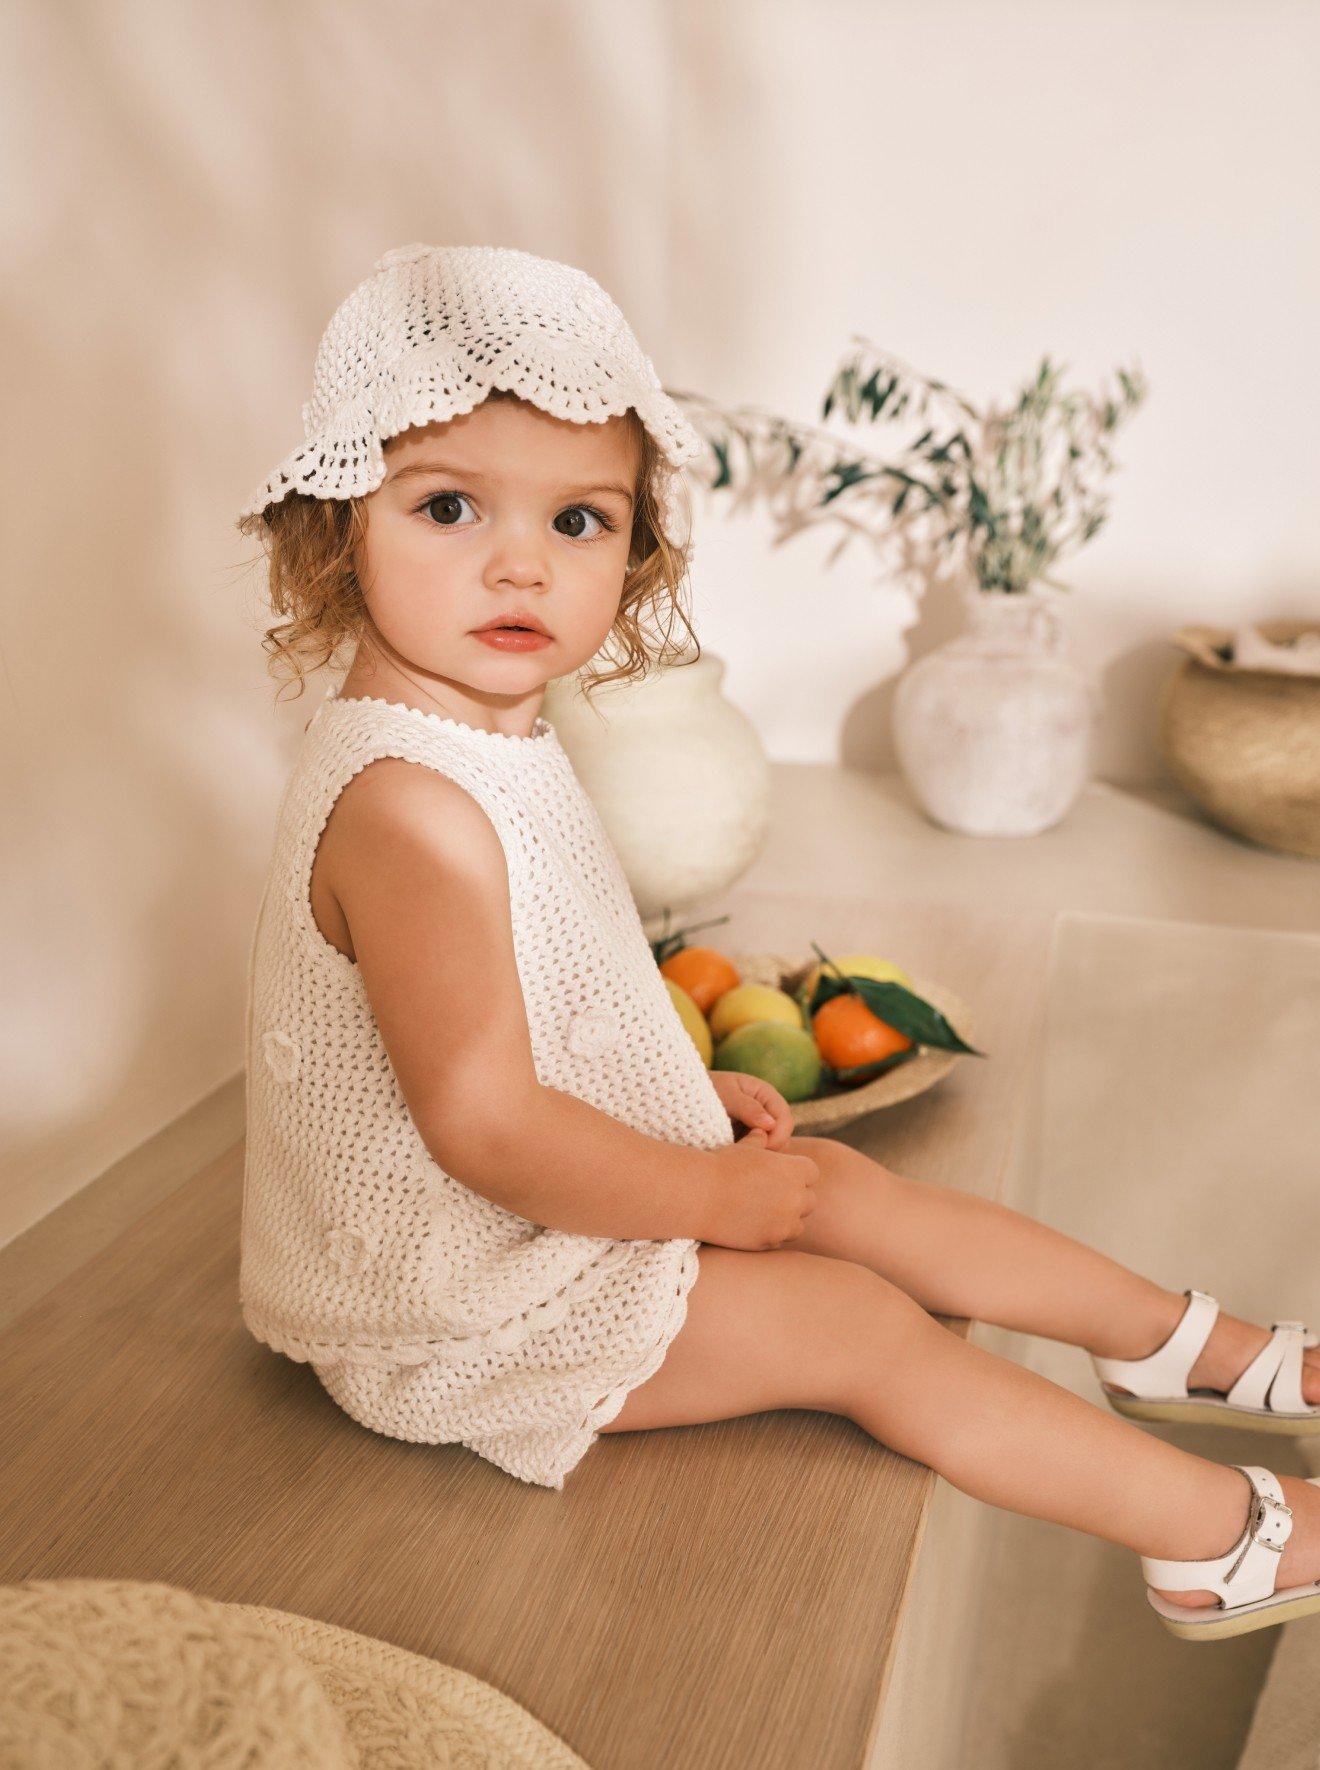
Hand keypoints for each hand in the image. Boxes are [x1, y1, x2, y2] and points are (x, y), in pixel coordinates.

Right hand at [703, 1127, 819, 1250]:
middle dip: (794, 1198)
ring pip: (798, 1224)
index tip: (779, 1175)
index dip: (796, 1173)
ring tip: (761, 1211)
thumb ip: (760, 1141)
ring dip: (786, 1219)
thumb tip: (763, 1131)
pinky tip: (751, 1224)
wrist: (699, 1196)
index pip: (811, 1173)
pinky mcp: (771, 1241)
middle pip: (809, 1200)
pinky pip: (780, 1240)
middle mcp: (796, 1197)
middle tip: (770, 1195)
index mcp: (794, 1170)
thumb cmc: (720, 1167)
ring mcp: (785, 1223)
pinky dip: (771, 1234)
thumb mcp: (743, 1148)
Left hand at [709, 1070, 794, 1149]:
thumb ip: (747, 1107)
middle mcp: (765, 1110)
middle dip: (768, 1148)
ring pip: (770, 1148)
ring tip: (734, 1153)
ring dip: (756, 1153)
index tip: (759, 1147)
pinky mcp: (745, 1140)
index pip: (784, 1119)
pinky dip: (746, 1157)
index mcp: (764, 1094)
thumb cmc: (702, 1090)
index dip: (777, 1136)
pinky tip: (731, 1156)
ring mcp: (756, 1126)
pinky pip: (755, 1153)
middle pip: (782, 1137)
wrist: (682, 1098)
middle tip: (744, 1154)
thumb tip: (770, 1124)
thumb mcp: (725, 1094)